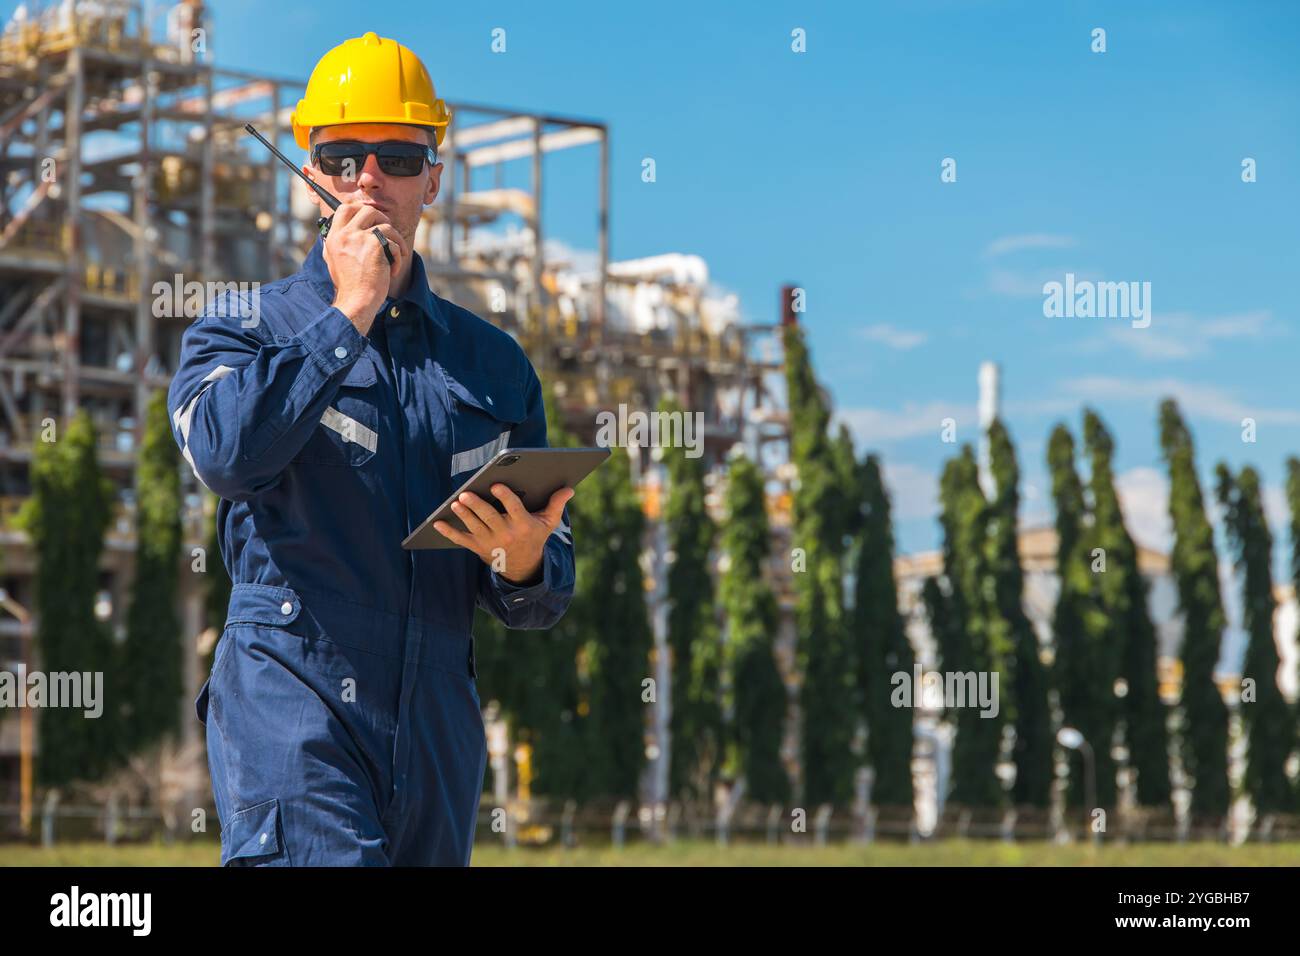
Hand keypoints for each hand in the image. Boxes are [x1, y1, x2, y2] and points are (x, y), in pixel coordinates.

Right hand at [323, 200, 409, 331]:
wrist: (356, 301)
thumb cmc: (349, 285)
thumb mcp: (334, 260)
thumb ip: (339, 243)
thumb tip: (345, 229)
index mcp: (333, 237)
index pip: (344, 209)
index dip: (360, 209)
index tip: (370, 218)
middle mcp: (344, 235)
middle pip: (366, 211)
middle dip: (381, 218)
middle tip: (387, 232)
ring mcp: (359, 238)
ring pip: (385, 225)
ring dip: (396, 239)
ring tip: (397, 254)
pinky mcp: (374, 246)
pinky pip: (394, 243)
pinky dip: (399, 256)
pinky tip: (393, 270)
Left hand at [434, 484, 573, 583]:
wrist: (523, 567)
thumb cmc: (534, 537)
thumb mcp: (548, 523)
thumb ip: (556, 504)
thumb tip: (569, 489)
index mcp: (523, 526)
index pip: (514, 509)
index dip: (505, 497)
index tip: (496, 485)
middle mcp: (506, 535)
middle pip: (490, 518)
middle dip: (477, 506)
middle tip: (466, 494)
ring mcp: (490, 543)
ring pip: (475, 527)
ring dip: (464, 516)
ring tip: (456, 503)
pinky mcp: (478, 548)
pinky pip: (461, 540)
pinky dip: (449, 532)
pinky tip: (437, 523)